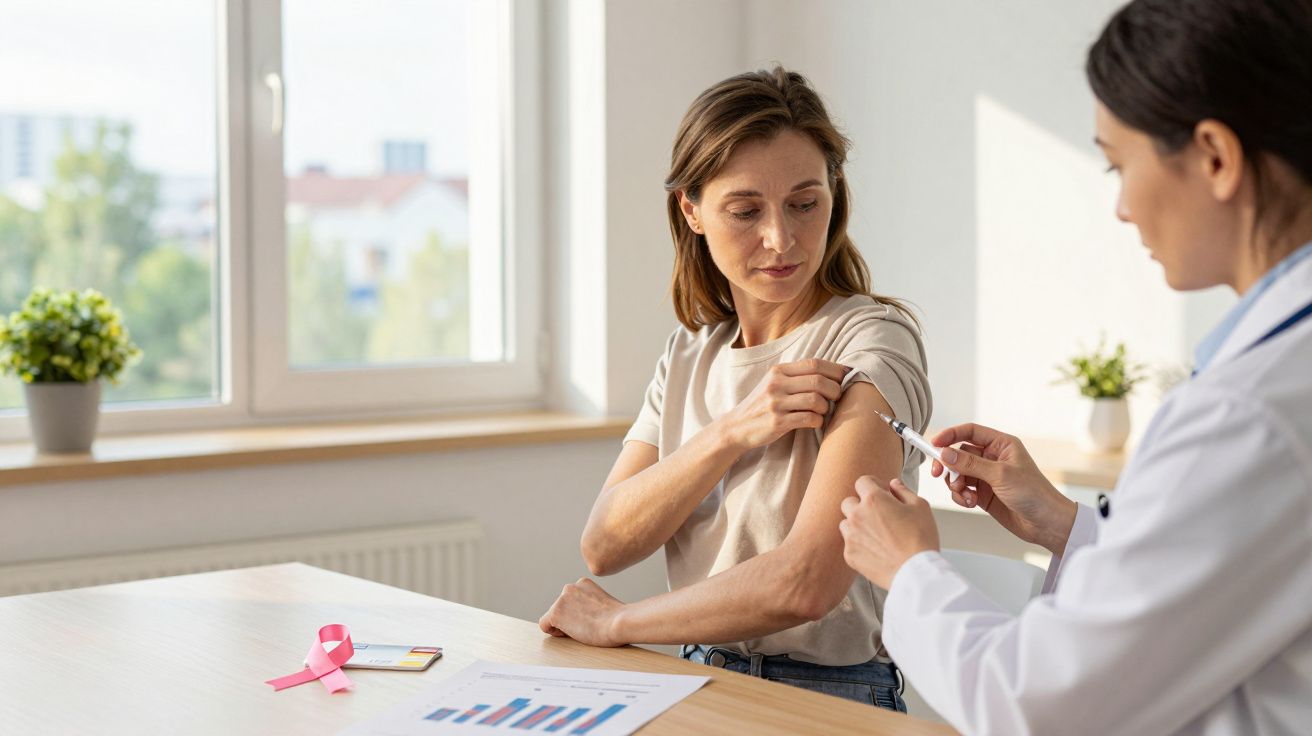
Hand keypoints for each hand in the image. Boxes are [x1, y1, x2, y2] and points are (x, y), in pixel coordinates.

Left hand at [538, 578, 627, 646]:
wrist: (620, 622)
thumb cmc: (618, 619)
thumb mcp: (603, 604)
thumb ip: (589, 604)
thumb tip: (583, 616)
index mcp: (583, 583)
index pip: (570, 601)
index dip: (578, 614)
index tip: (592, 620)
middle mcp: (569, 587)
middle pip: (561, 609)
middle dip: (570, 619)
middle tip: (589, 626)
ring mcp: (561, 599)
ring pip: (554, 617)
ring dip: (565, 626)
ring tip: (584, 629)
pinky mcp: (556, 613)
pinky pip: (544, 625)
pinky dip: (554, 632)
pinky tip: (572, 633)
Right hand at [716, 359, 849, 451]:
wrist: (736, 426)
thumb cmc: (762, 405)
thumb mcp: (774, 383)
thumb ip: (797, 376)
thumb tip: (834, 372)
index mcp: (778, 371)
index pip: (814, 364)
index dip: (835, 370)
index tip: (846, 377)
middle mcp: (776, 384)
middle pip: (818, 381)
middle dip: (835, 390)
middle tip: (838, 397)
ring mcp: (776, 403)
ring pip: (816, 400)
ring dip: (827, 407)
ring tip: (824, 411)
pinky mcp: (777, 422)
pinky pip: (809, 419)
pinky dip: (818, 421)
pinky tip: (815, 422)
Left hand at [839, 476, 938, 589]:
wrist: (915, 573)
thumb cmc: (921, 539)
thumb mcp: (920, 507)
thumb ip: (904, 491)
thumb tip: (894, 484)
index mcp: (873, 499)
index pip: (862, 481)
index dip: (873, 485)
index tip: (881, 493)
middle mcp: (857, 515)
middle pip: (849, 502)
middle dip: (861, 505)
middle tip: (878, 515)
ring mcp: (851, 535)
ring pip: (846, 523)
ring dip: (857, 525)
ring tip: (877, 534)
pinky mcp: (849, 554)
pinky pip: (849, 543)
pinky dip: (859, 544)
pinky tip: (876, 550)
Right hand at [929, 423, 1076, 554]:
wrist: (1046, 523)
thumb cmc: (1034, 494)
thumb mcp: (1000, 475)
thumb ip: (970, 463)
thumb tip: (945, 453)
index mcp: (1001, 445)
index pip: (970, 432)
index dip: (950, 435)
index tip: (934, 443)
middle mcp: (992, 458)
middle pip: (958, 453)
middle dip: (947, 464)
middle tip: (937, 473)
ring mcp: (986, 476)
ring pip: (957, 473)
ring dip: (955, 484)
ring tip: (965, 495)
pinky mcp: (983, 493)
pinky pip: (962, 489)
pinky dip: (961, 496)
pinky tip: (971, 502)